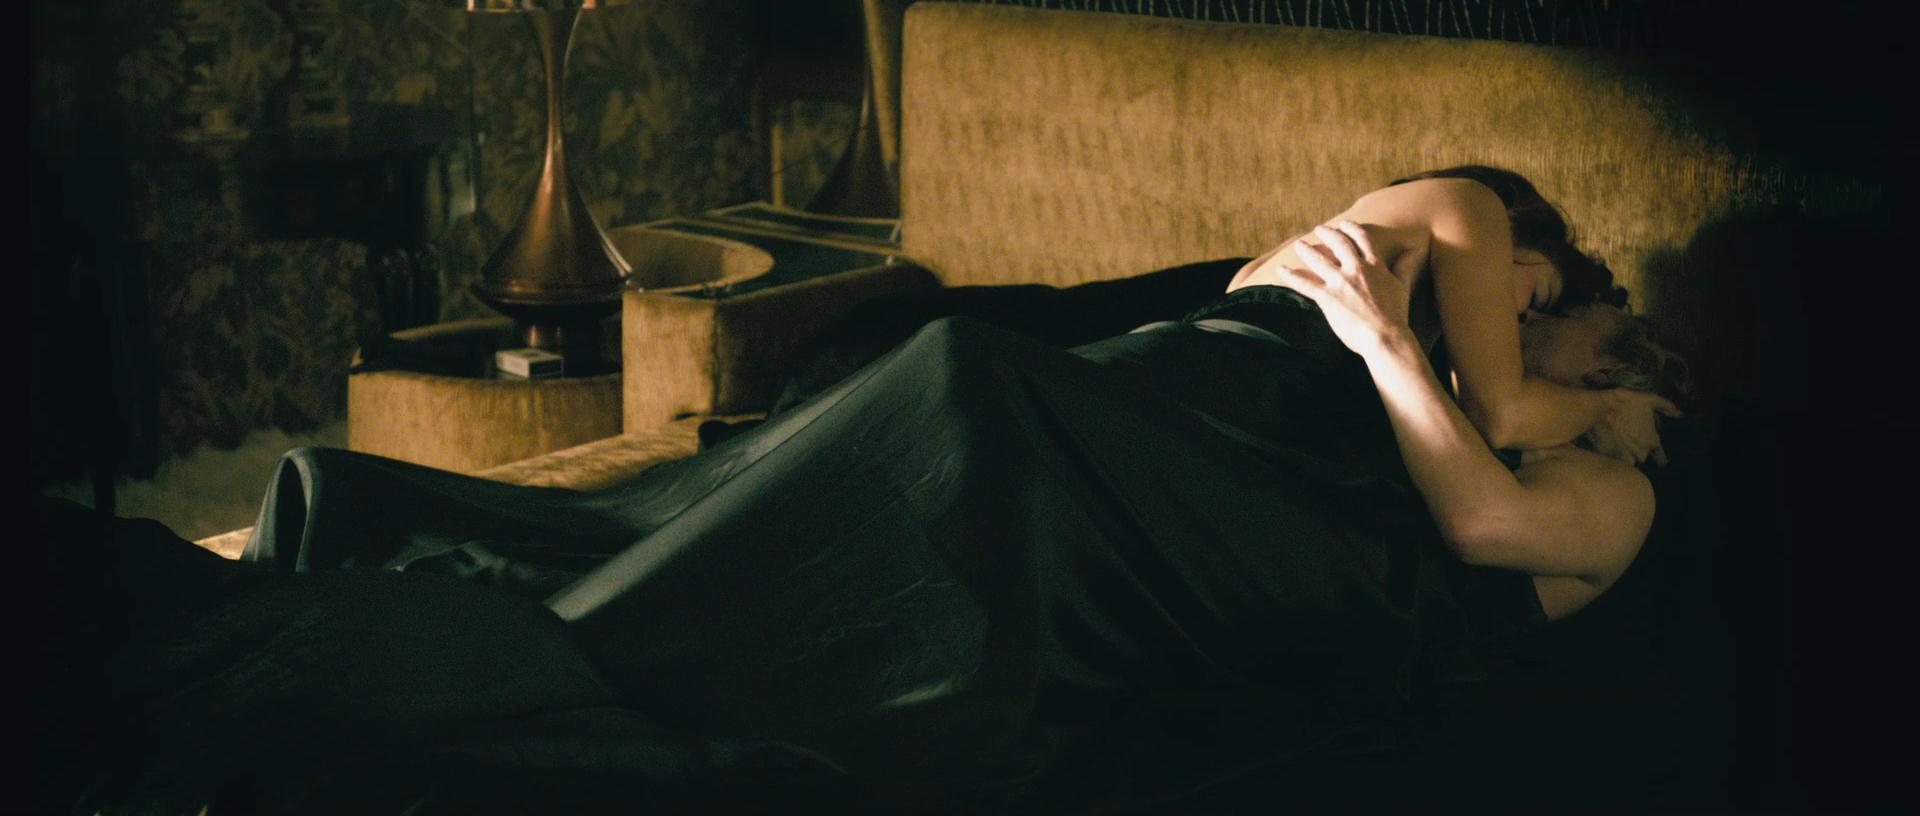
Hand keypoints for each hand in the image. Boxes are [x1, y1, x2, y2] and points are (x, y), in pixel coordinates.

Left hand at [1269, 221, 1412, 354]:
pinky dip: (1291, 276)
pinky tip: (1281, 270)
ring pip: (1319, 259)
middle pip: (1338, 243)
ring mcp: (1340, 282)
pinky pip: (1305, 284)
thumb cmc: (1396, 315)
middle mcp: (1356, 269)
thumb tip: (1416, 250)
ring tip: (1299, 245)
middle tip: (1318, 229)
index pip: (1362, 239)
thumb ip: (1405, 266)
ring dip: (1306, 250)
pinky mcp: (1327, 298)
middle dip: (1327, 234)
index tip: (1344, 224)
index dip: (1351, 229)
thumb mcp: (1402, 286)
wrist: (1386, 337)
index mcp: (1374, 266)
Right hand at [1586, 390, 1681, 466]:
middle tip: (1634, 446)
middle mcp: (1640, 453)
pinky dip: (1613, 457)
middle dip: (1639, 454)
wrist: (1599, 408)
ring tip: (1621, 449)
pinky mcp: (1608, 457)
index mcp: (1652, 441)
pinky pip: (1614, 462)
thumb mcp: (1650, 400)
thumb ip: (1667, 406)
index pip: (1661, 459)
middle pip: (1643, 460)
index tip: (1659, 460)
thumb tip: (1680, 413)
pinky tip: (1610, 450)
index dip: (1660, 458)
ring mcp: (1623, 457)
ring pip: (1629, 463)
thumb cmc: (1627, 404)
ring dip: (1626, 457)